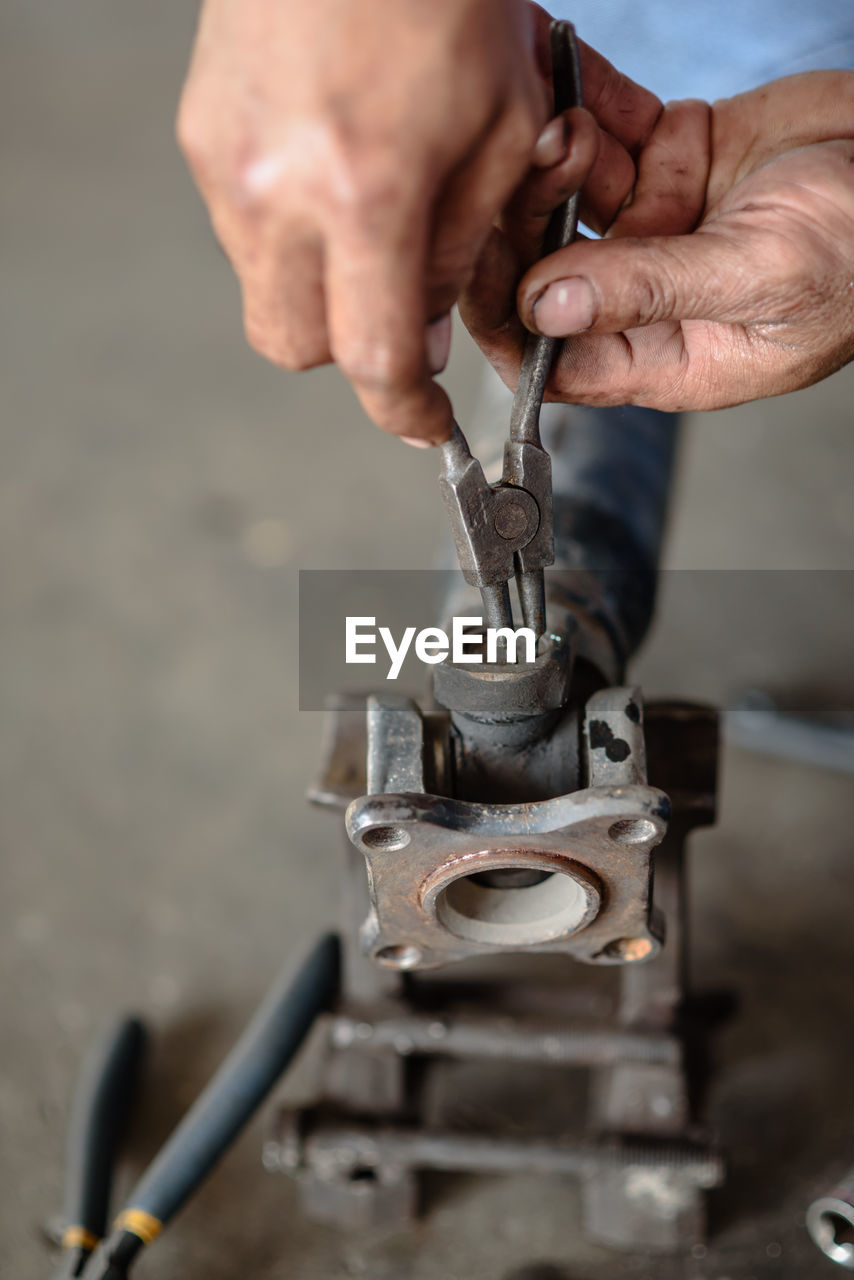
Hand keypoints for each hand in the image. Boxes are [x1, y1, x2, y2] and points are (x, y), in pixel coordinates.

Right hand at [177, 0, 555, 443]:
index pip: (371, 356)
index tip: (425, 426)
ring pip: (265, 289)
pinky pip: (245, 228)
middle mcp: (275, 189)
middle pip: (296, 347)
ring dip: (320, 286)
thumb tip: (421, 335)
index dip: (402, 411)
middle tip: (401, 313)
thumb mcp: (501, 127)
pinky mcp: (201, 133)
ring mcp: (224, 162)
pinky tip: (333, 172)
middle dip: (350, 352)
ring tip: (374, 213)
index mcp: (364, 190)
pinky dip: (291, 233)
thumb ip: (460, 248)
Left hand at [462, 69, 853, 410]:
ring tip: (567, 122)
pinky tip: (566, 70)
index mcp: (665, 354)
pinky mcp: (673, 161)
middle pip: (547, 272)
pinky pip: (609, 132)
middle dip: (524, 224)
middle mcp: (649, 295)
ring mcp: (657, 227)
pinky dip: (588, 101)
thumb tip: (546, 307)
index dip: (506, 321)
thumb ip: (653, 291)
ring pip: (569, 197)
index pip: (555, 358)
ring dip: (556, 156)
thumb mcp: (762, 272)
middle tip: (521, 170)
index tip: (474, 269)